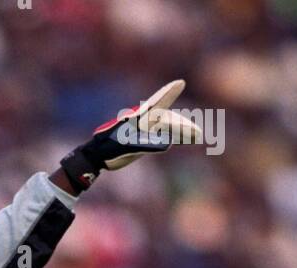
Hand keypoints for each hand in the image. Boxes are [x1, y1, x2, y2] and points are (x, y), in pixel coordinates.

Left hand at [60, 80, 202, 193]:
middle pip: (169, 119)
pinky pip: (164, 136)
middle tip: (198, 133)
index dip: (168, 93)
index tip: (179, 83)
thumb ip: (145, 144)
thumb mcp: (125, 146)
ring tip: (197, 136)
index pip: (157, 102)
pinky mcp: (145, 139)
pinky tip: (185, 139)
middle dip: (184, 125)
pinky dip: (176, 137)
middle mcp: (145, 121)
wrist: (98, 156)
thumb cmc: (108, 147)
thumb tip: (167, 143)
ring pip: (169, 127)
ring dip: (183, 131)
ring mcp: (146, 129)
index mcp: (139, 117)